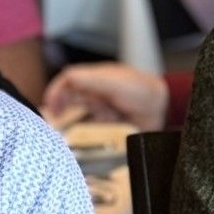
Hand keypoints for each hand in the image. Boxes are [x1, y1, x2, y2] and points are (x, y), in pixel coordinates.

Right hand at [44, 64, 169, 132]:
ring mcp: (102, 105)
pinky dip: (81, 130)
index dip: (56, 90)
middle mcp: (96, 90)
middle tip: (49, 120)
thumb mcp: (113, 83)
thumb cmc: (143, 90)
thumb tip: (66, 77)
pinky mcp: (108, 121)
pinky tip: (77, 137)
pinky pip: (88, 125)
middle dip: (57, 105)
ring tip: (58, 130)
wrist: (164, 107)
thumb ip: (89, 80)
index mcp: (96, 77)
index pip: (68, 79)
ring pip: (76, 111)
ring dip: (68, 119)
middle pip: (69, 95)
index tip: (49, 104)